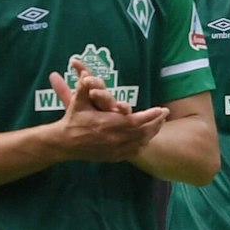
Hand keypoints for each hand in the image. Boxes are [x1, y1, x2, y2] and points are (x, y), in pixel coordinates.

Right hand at [50, 59, 165, 161]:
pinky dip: (142, 144)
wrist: (65, 143)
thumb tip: (85, 73)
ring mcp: (114, 149)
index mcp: (108, 123)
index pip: (136, 120)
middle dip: (156, 123)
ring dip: (152, 133)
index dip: (151, 115)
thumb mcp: (78, 102)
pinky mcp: (113, 156)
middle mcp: (114, 138)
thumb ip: (85, 87)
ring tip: (159, 124)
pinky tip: (147, 138)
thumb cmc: (73, 120)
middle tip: (164, 114)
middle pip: (143, 132)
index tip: (162, 109)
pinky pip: (133, 151)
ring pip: (140, 142)